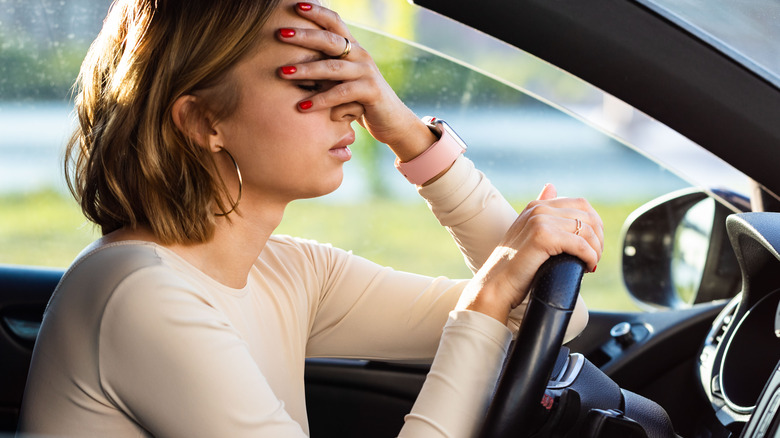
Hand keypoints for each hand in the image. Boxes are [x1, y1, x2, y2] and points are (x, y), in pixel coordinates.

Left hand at [276, 2, 436, 160]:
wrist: (391, 120)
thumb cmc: (359, 101)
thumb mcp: (339, 81)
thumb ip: (323, 71)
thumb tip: (288, 68)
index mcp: (353, 48)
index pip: (335, 22)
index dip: (317, 12)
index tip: (296, 6)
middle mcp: (360, 55)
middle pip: (330, 39)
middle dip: (304, 36)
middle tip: (280, 34)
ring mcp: (367, 72)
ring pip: (332, 67)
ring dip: (305, 70)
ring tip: (282, 72)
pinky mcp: (371, 91)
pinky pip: (341, 93)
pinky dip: (320, 100)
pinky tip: (303, 106)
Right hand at [457, 184, 603, 323]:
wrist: (496, 286)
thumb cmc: (514, 267)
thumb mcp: (528, 233)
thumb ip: (542, 213)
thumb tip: (551, 187)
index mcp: (536, 206)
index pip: (581, 204)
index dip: (594, 225)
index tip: (593, 245)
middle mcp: (538, 209)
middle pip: (587, 216)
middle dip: (598, 238)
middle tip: (594, 257)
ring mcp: (540, 221)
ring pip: (587, 231)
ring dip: (595, 250)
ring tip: (591, 264)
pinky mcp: (543, 237)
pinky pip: (580, 245)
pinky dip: (589, 257)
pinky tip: (587, 267)